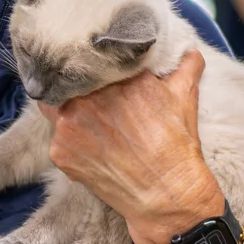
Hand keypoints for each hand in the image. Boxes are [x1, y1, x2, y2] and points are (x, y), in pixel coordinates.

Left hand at [37, 50, 225, 243]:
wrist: (166, 194)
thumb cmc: (177, 145)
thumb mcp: (185, 96)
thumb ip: (185, 65)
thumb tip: (188, 49)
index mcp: (114, 77)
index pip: (88, 59)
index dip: (88, 62)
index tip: (94, 68)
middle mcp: (86, 97)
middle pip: (64, 80)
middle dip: (75, 86)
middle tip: (88, 95)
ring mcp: (68, 126)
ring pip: (55, 109)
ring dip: (68, 112)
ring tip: (89, 123)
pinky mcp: (59, 152)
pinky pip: (56, 138)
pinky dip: (70, 141)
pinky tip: (90, 147)